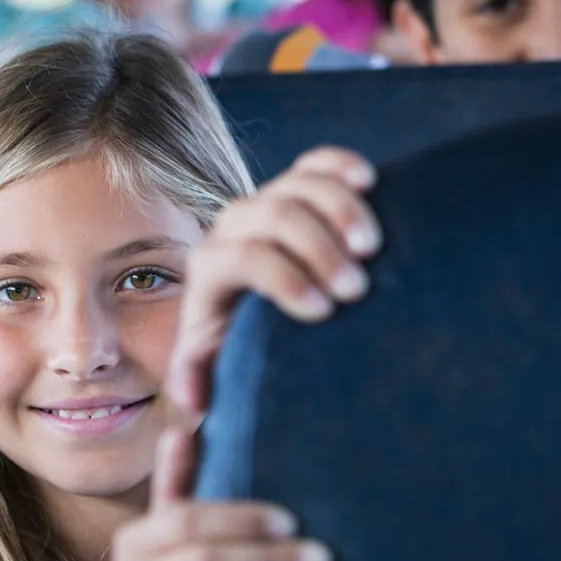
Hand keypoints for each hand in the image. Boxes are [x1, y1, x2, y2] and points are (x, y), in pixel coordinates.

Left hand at [168, 147, 380, 417]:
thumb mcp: (218, 367)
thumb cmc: (243, 351)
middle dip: (316, 249)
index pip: (241, 259)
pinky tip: (369, 182)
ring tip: (372, 248)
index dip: (282, 279)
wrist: (261, 321)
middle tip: (357, 289)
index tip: (323, 311)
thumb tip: (190, 397)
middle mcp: (232, 229)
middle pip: (272, 216)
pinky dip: (342, 165)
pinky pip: (316, 164)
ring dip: (340, 210)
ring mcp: (266, 203)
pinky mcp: (297, 189)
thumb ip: (200, 376)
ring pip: (298, 185)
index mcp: (209, 269)